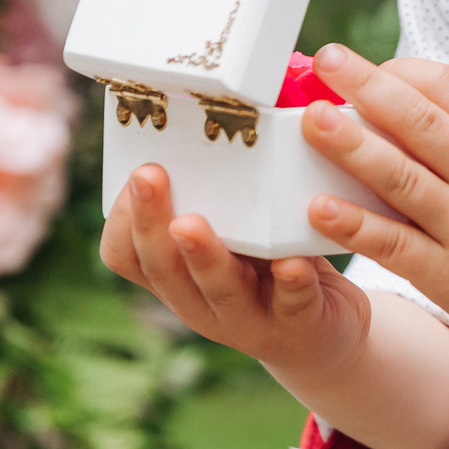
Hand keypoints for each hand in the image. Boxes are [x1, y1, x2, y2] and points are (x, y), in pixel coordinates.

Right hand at [101, 162, 370, 376]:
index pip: (126, 256)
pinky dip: (291, 281)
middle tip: (148, 176)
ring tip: (191, 223)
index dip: (124, 220)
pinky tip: (291, 260)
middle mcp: (201, 304)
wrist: (325, 333)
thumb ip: (218, 200)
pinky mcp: (299, 324)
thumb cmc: (270, 268)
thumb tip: (207, 115)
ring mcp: (248, 319)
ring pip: (219, 289)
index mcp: (177, 279)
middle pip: (165, 269)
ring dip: (204, 255)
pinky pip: (292, 303)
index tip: (136, 172)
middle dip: (152, 223)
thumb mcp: (236, 237)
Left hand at [299, 45, 448, 364]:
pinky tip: (318, 208)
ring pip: (398, 176)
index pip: (448, 85)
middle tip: (326, 61)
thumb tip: (419, 107)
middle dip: (364, 85)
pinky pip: (394, 244)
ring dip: (349, 145)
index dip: (400, 71)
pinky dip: (353, 224)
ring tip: (311, 120)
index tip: (368, 70)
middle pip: (416, 118)